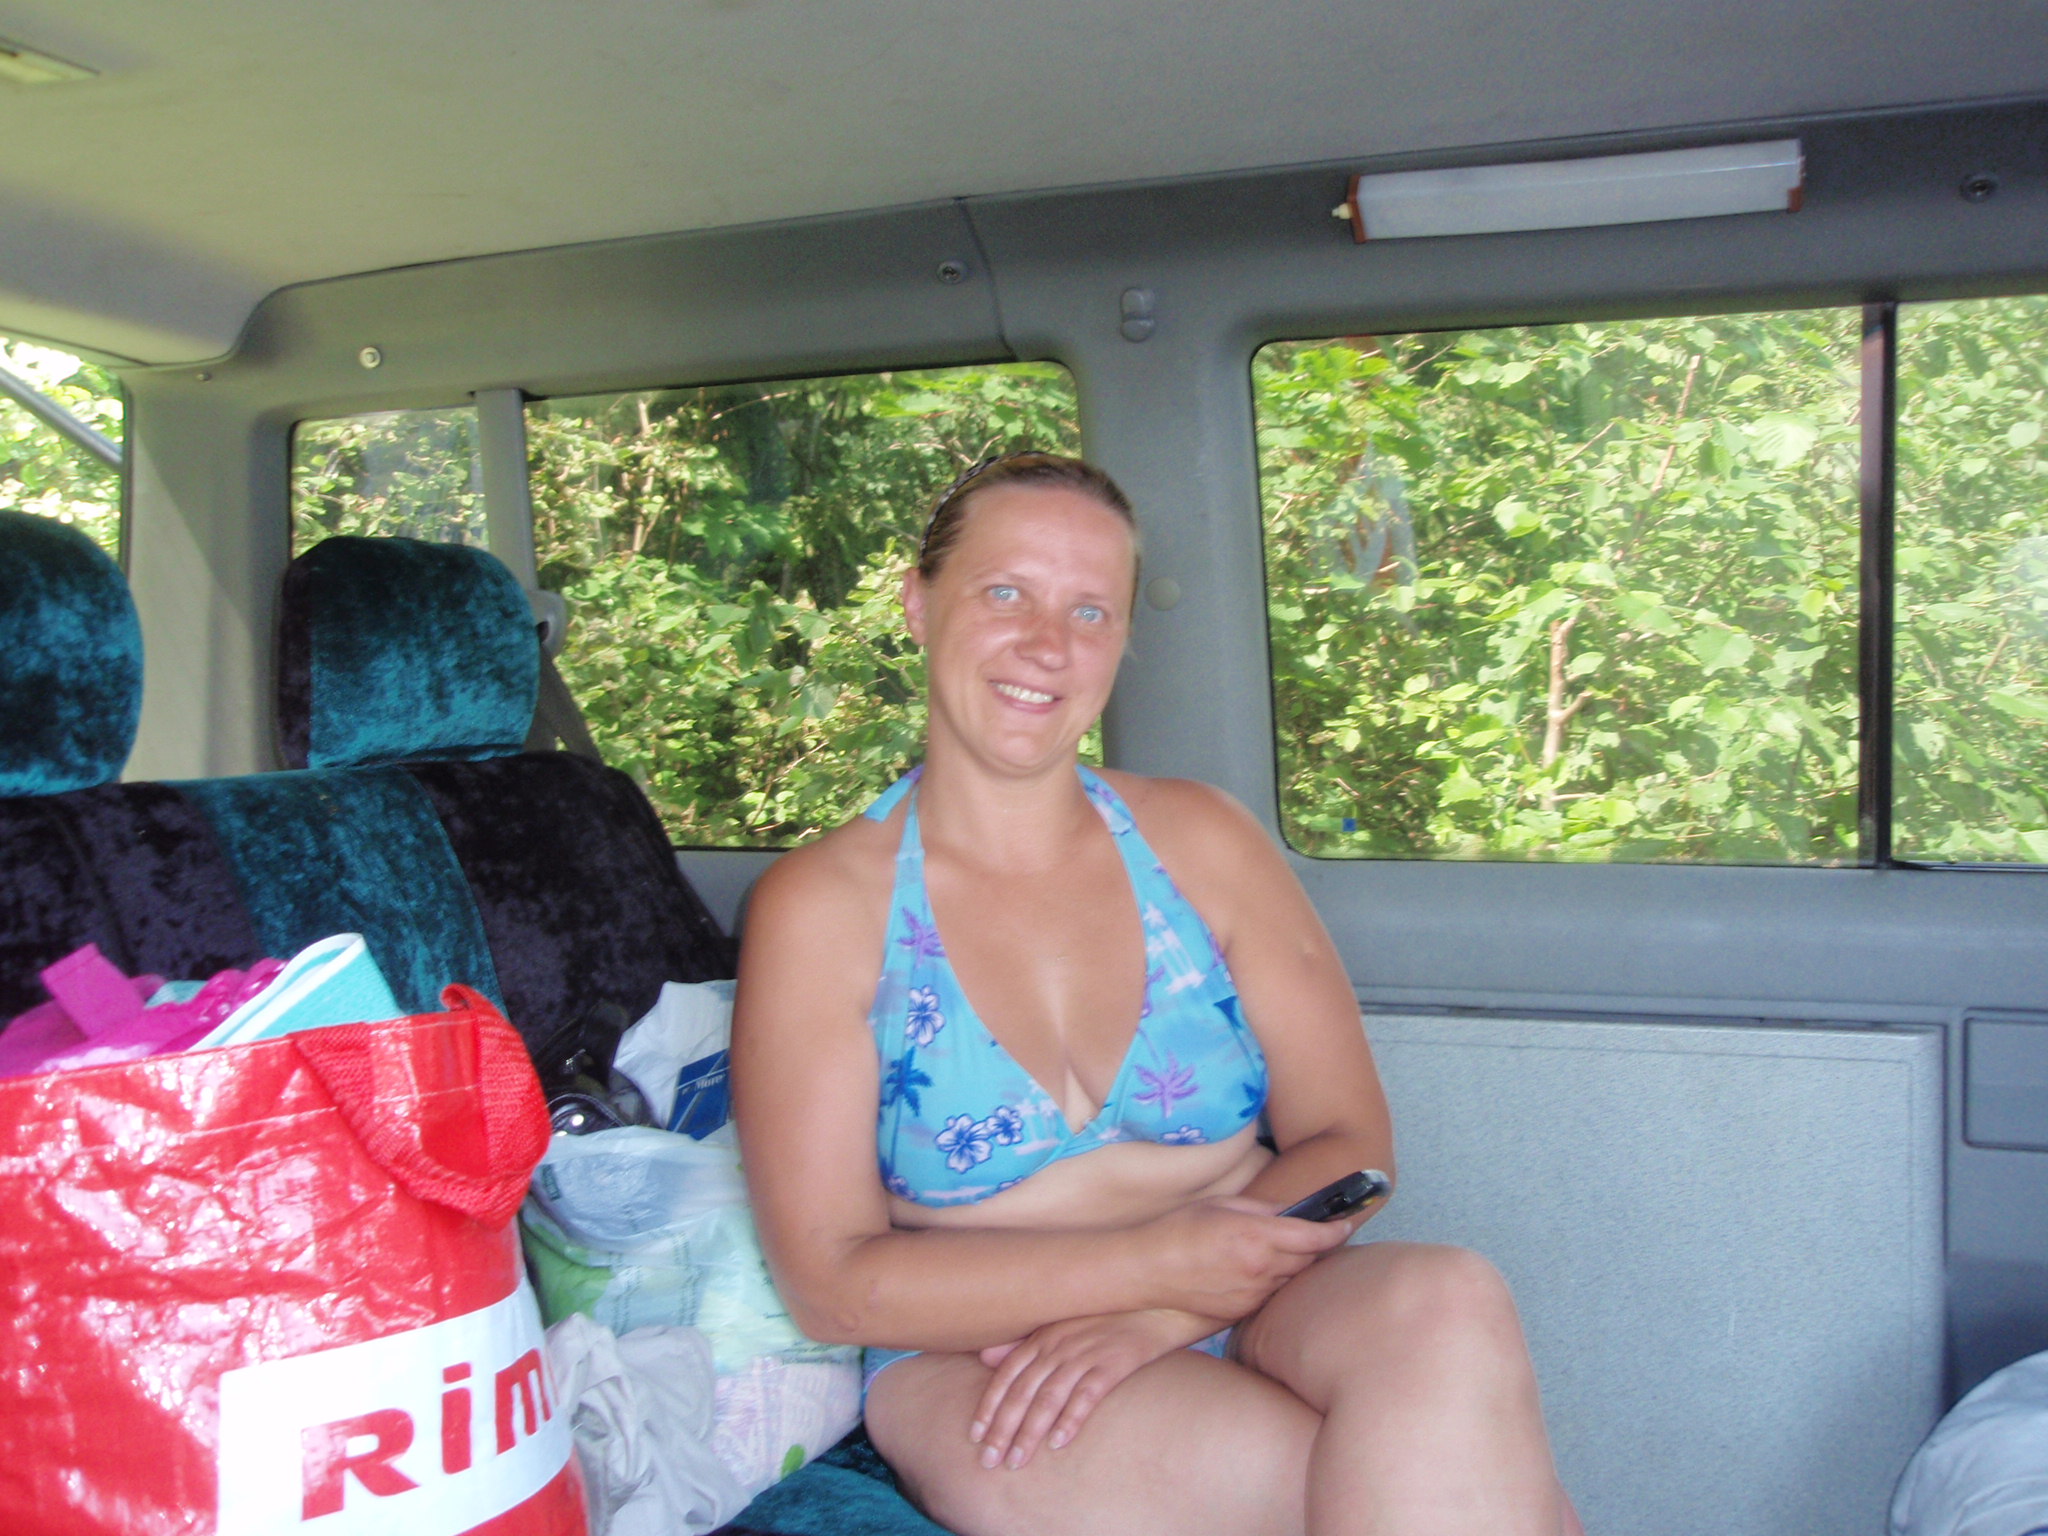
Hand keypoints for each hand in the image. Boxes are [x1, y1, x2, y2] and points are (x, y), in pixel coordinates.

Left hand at [969, 1309, 1215, 1469]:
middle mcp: (1059, 1344)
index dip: (989, 1405)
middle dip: (1002, 1428)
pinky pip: (1087, 1394)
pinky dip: (1070, 1419)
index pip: (1007, 1374)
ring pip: (1048, 1397)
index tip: (975, 1435)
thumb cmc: (1105, 1318)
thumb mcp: (1060, 1324)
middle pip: (1022, 1391)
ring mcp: (1086, 1353)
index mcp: (1044, 1336)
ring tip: (1016, 1461)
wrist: (1155, 1304)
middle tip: (989, 1460)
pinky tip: (1058, 1443)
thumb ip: (1023, 1342)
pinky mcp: (1113, 1363)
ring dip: (1029, 1432)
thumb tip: (985, 1358)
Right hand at [1141, 1195, 1353, 1319]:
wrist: (1147, 1271)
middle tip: (1309, 1234)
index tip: (1344, 1223)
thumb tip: (1292, 1213)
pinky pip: (1269, 1295)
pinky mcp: (1242, 1312)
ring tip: (1272, 1252)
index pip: (1313, 1237)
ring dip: (1291, 1266)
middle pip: (1308, 1260)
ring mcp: (1252, 1295)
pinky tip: (1252, 1271)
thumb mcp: (1223, 1205)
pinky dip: (1270, 1282)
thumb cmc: (1180, 1229)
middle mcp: (1260, 1269)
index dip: (1334, 1230)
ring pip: (1290, 1279)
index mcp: (1257, 1236)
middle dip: (1313, 1247)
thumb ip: (1264, 1210)